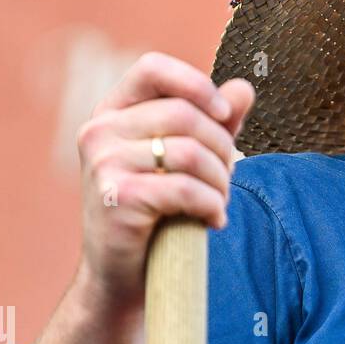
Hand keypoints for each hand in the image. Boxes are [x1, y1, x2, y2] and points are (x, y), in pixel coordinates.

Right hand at [74, 51, 255, 305]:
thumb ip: (215, 122)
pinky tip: (214, 220)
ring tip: (220, 202)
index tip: (224, 115)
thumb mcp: (187, 159)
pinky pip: (185, 189)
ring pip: (189, 152)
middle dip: (222, 148)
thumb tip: (244, 88)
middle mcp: (99, 131)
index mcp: (113, 112)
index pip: (152, 68)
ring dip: (220, 181)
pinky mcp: (115, 197)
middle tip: (227, 179)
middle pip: (184, 114)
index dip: (196, 84)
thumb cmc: (159, 211)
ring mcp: (103, 163)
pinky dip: (211, 205)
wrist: (122, 275)